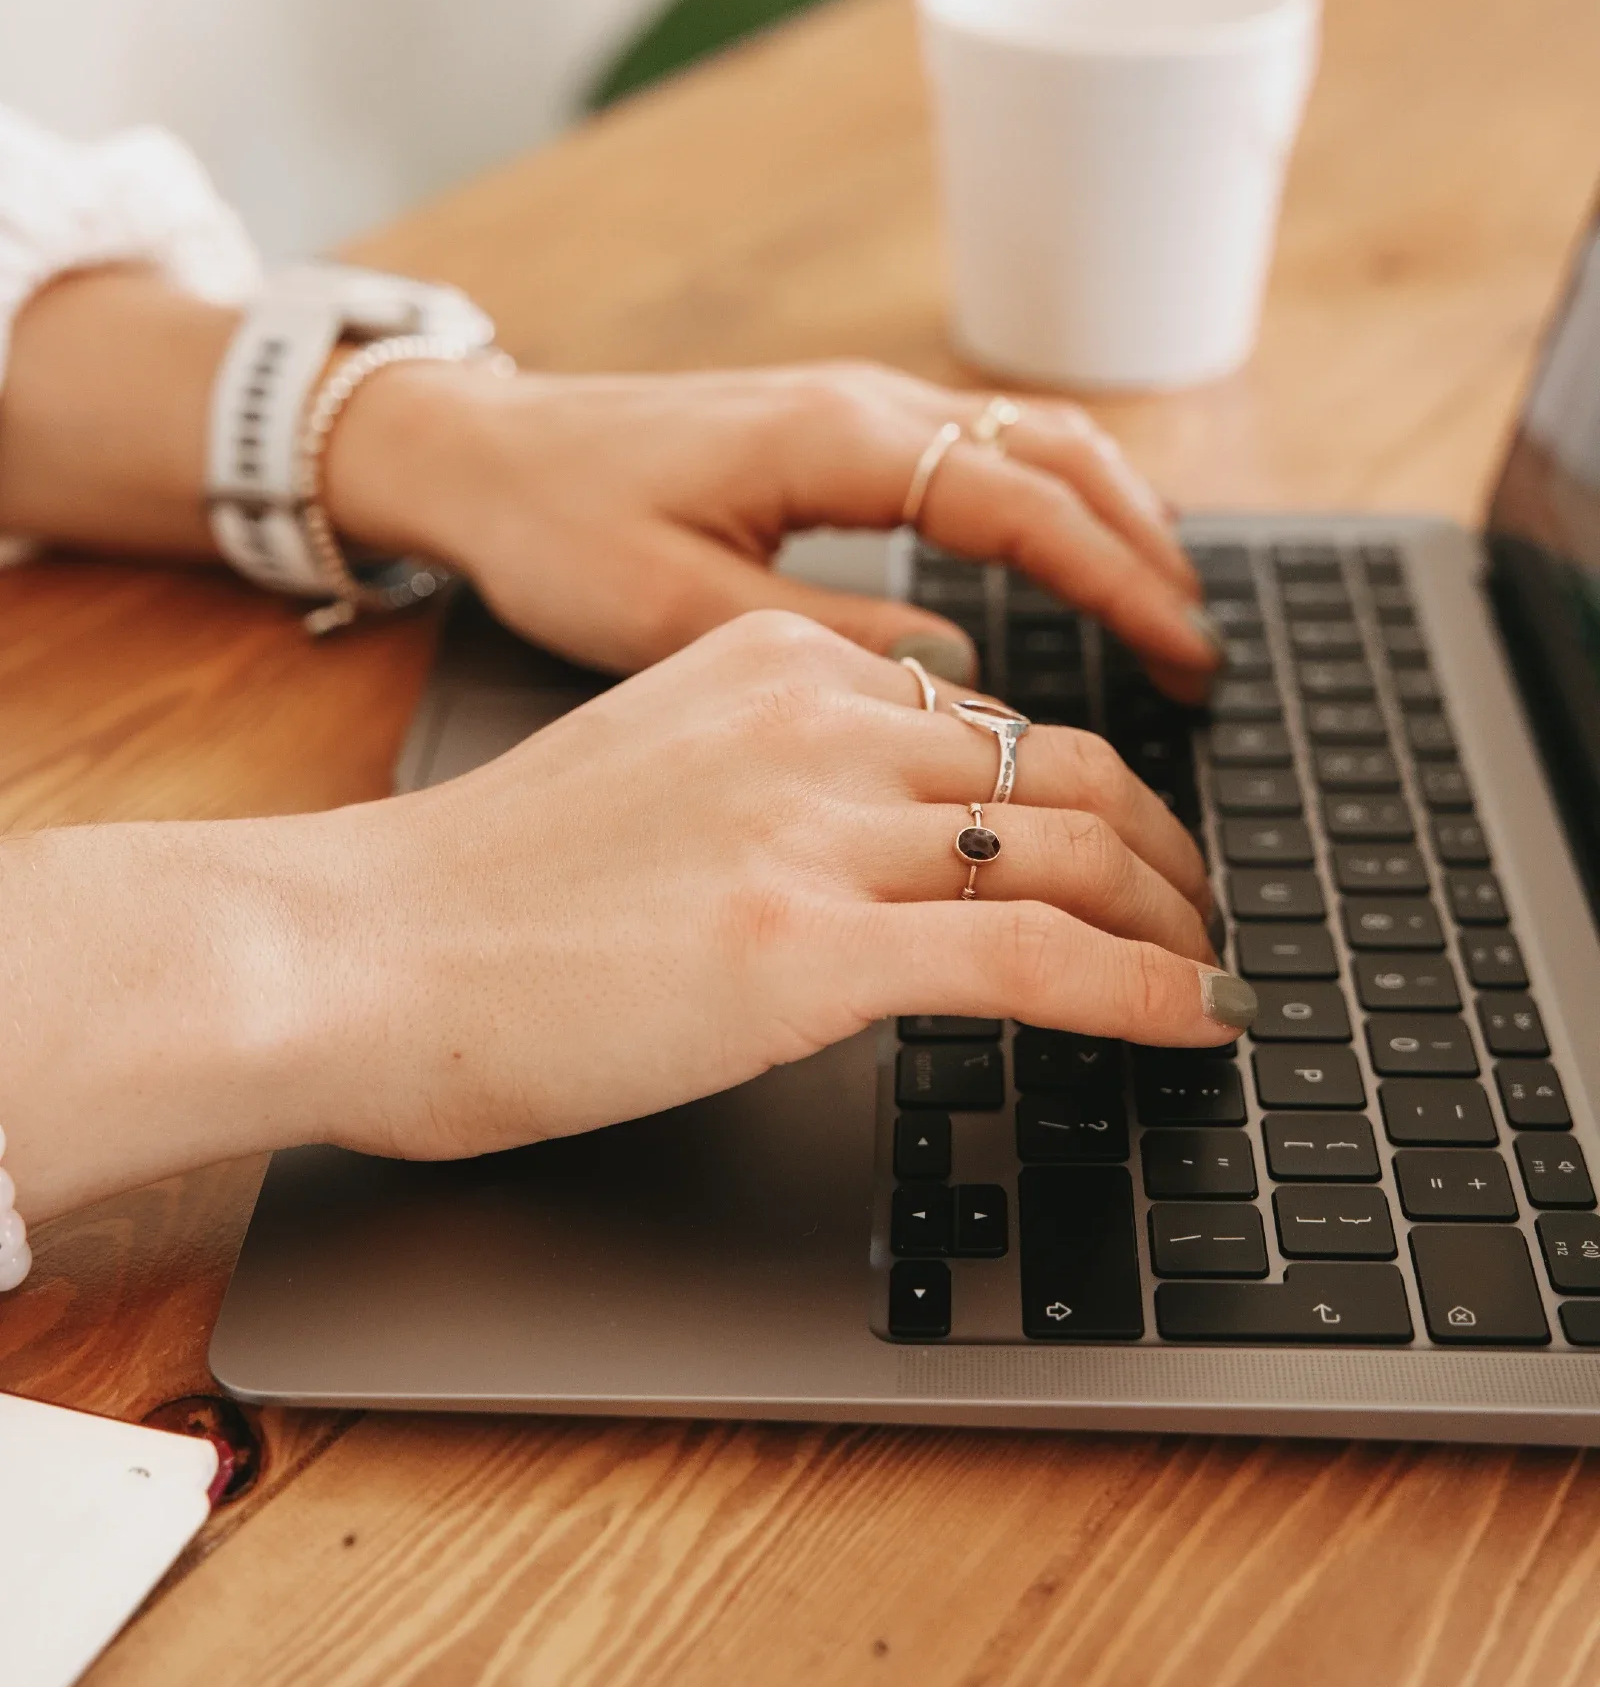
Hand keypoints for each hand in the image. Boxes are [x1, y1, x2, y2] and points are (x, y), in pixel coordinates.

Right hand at [1, 611, 1247, 1224]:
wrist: (352, 950)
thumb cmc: (471, 897)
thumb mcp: (644, 776)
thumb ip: (763, 780)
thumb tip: (863, 851)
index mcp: (770, 663)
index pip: (982, 712)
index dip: (1086, 784)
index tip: (1124, 842)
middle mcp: (812, 720)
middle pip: (1061, 761)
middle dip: (1161, 847)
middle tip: (1201, 912)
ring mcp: (816, 828)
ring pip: (1073, 846)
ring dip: (1174, 920)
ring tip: (1209, 973)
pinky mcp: (810, 947)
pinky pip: (1041, 958)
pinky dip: (1148, 991)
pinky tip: (1198, 1024)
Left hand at [327, 358, 1219, 695]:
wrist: (471, 449)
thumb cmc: (555, 524)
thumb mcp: (676, 609)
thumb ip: (828, 643)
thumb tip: (957, 682)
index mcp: (837, 439)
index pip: (1025, 502)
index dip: (1118, 581)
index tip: (1184, 653)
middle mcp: (865, 405)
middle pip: (1059, 450)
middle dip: (1145, 545)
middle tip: (1201, 650)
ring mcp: (855, 408)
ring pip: (1029, 440)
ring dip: (1110, 516)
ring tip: (1165, 613)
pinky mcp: (834, 432)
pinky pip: (980, 451)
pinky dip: (1050, 503)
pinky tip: (1067, 566)